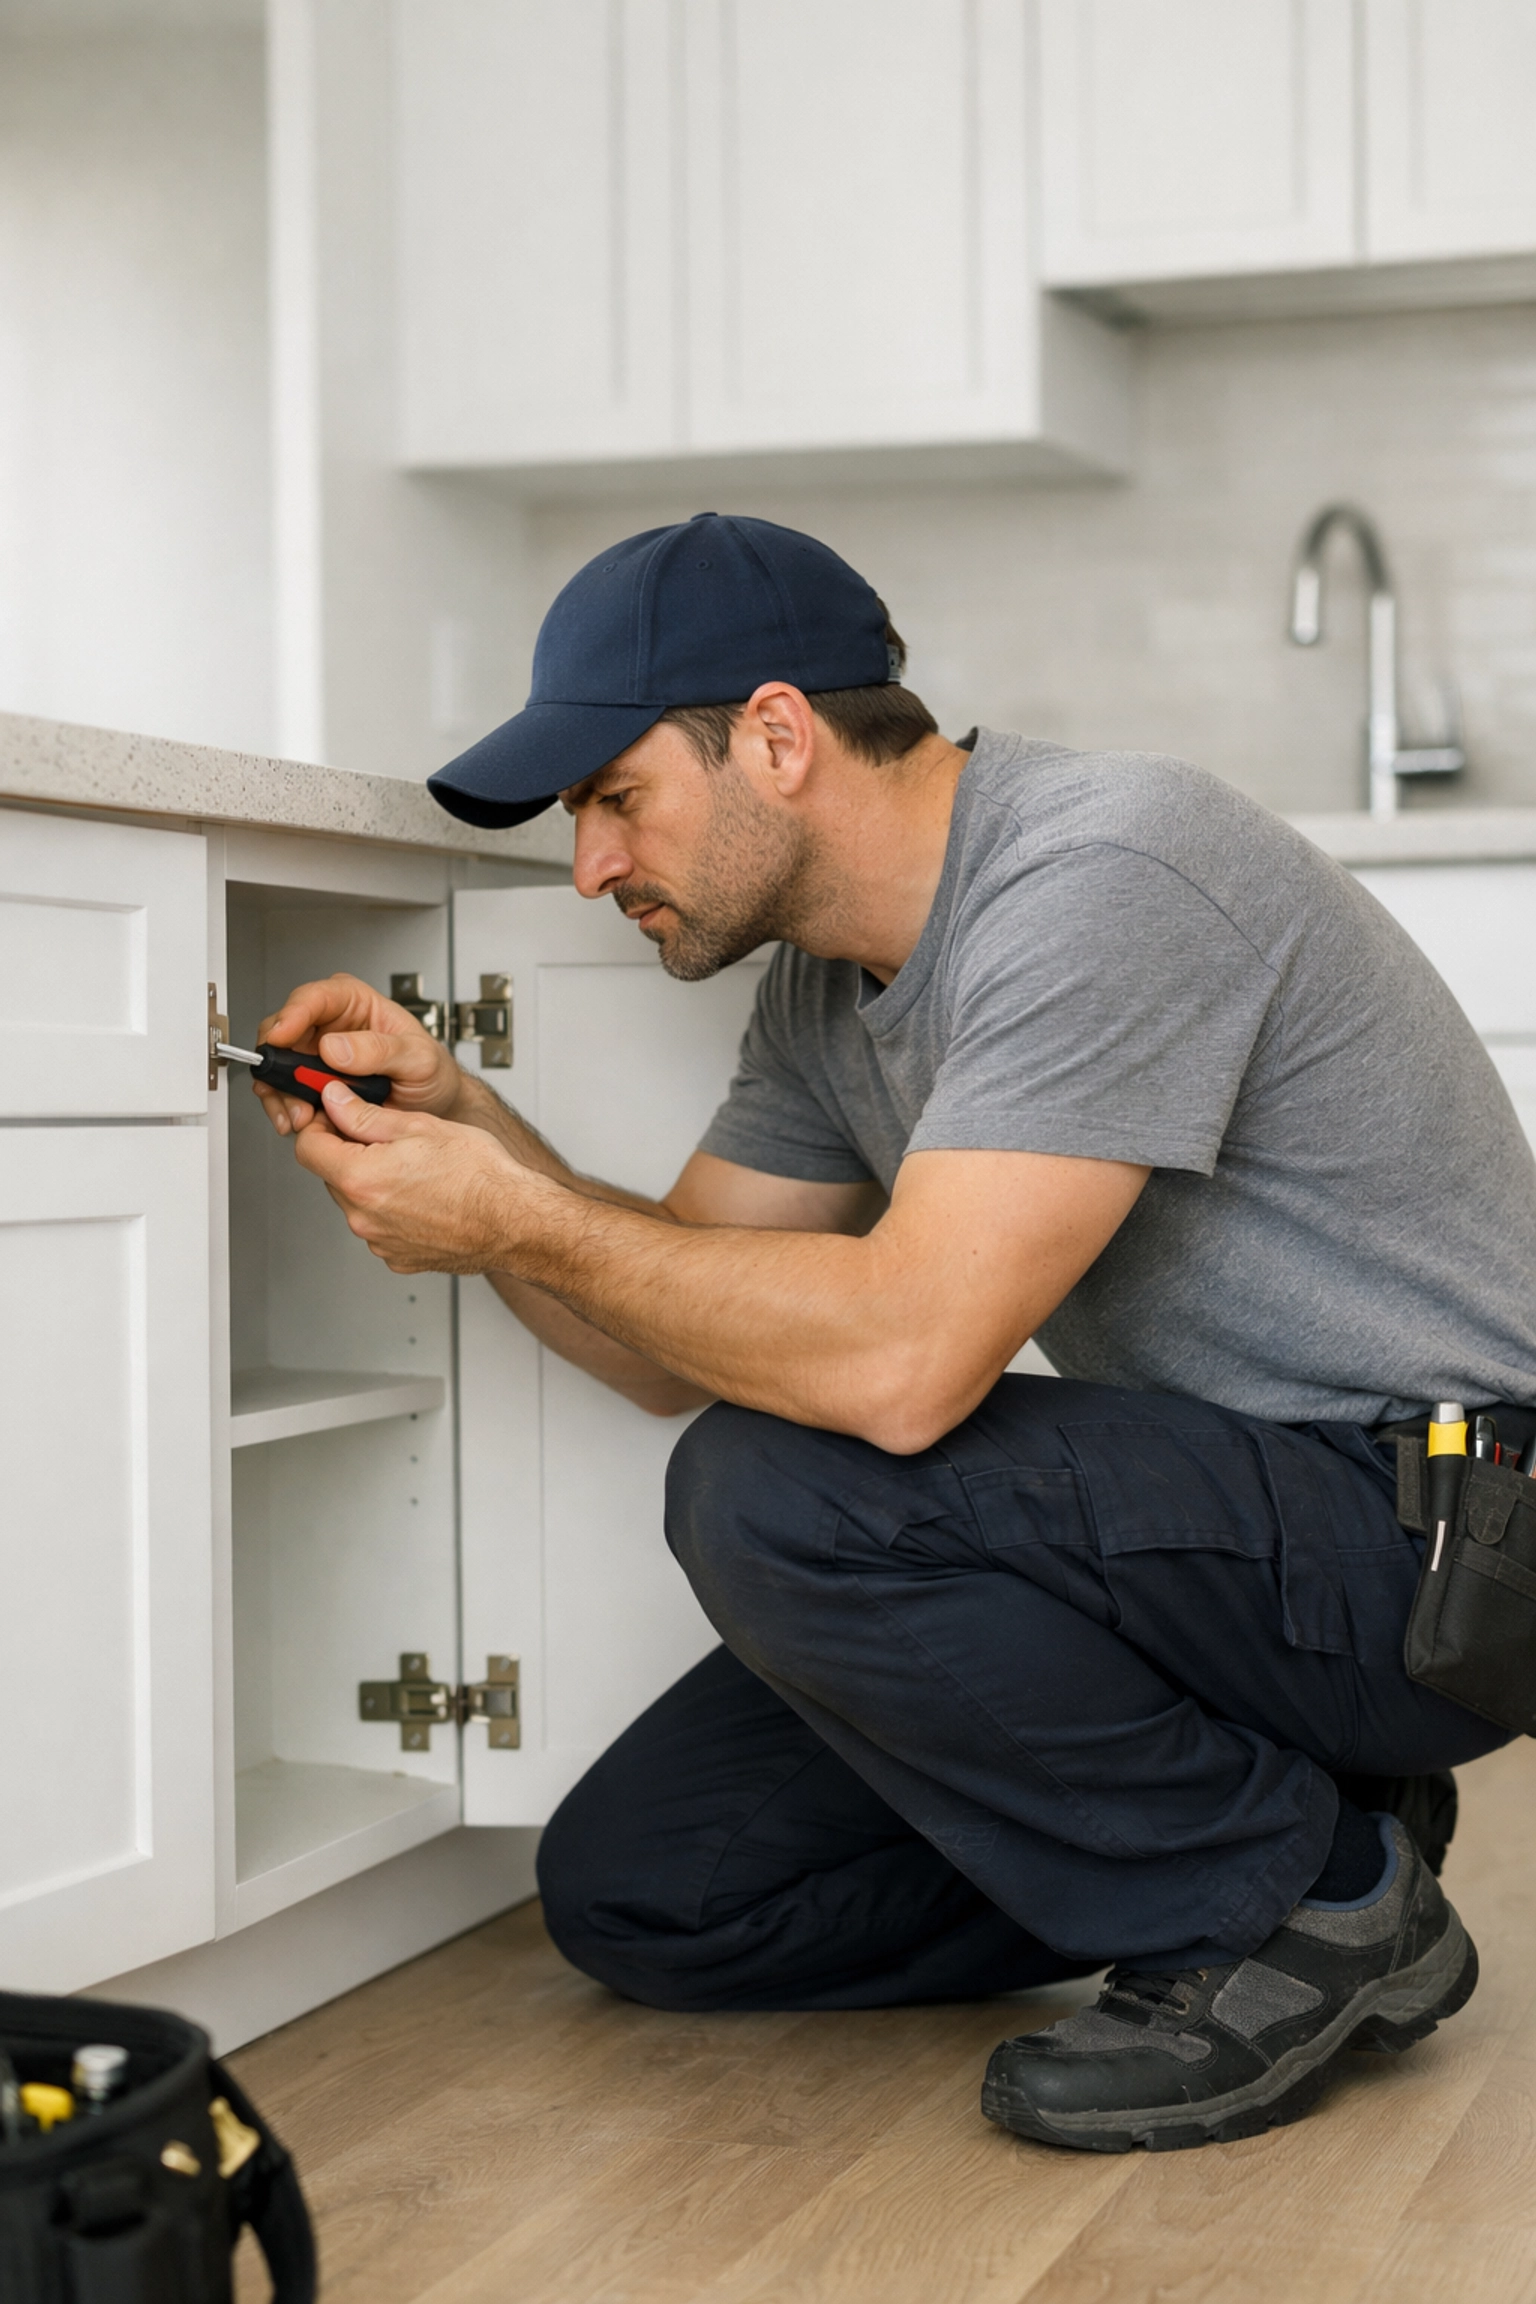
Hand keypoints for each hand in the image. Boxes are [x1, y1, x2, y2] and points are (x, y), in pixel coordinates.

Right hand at [254, 972, 465, 1136]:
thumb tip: (335, 1047)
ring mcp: (317, 1055)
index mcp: (355, 1003)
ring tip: (300, 1116)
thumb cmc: (431, 1072)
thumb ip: (380, 1050)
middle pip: (283, 1031)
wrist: (435, 1106)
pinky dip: (288, 1109)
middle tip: (291, 1089)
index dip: (292, 1015)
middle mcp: (329, 1024)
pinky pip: (285, 1093)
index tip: (281, 1037)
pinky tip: (303, 1122)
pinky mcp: (312, 1084)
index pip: (314, 997)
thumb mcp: (419, 1058)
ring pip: (278, 1066)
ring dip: (281, 1094)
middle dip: (280, 1064)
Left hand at [293, 1077, 539, 1272]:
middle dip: (350, 1155)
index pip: (307, 1148)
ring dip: (373, 1184)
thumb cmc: (481, 1176)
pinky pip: (381, 1228)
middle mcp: (363, 1217)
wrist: (516, 1221)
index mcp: (361, 1178)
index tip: (333, 1117)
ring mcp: (380, 1242)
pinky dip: (393, 1212)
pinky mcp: (398, 1258)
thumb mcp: (420, 1127)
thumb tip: (335, 1102)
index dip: (318, 1126)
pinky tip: (424, 1199)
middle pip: (332, 1176)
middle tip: (389, 1141)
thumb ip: (365, 1116)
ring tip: (417, 1172)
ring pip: (358, 1203)